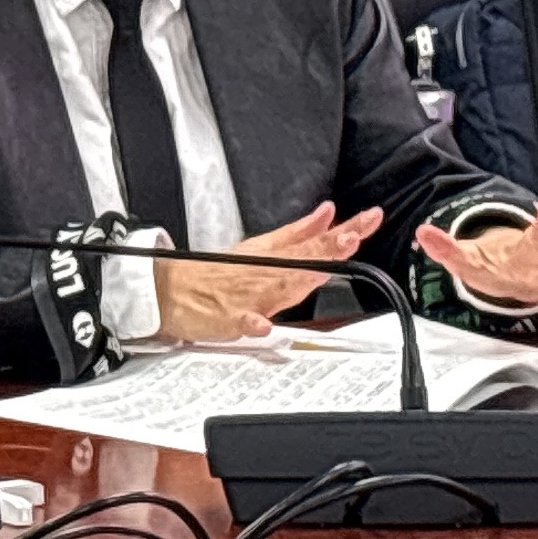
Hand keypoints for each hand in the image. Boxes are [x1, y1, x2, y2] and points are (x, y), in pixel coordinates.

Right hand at [151, 202, 382, 342]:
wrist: (171, 290)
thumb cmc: (218, 271)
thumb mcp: (261, 245)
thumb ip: (298, 232)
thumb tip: (328, 213)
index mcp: (275, 256)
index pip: (317, 242)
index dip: (343, 233)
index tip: (367, 221)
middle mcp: (266, 273)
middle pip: (304, 261)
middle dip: (328, 250)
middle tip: (351, 237)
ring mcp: (248, 295)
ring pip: (279, 287)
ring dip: (301, 278)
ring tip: (321, 270)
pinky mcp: (229, 318)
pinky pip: (243, 322)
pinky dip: (252, 323)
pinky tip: (261, 325)